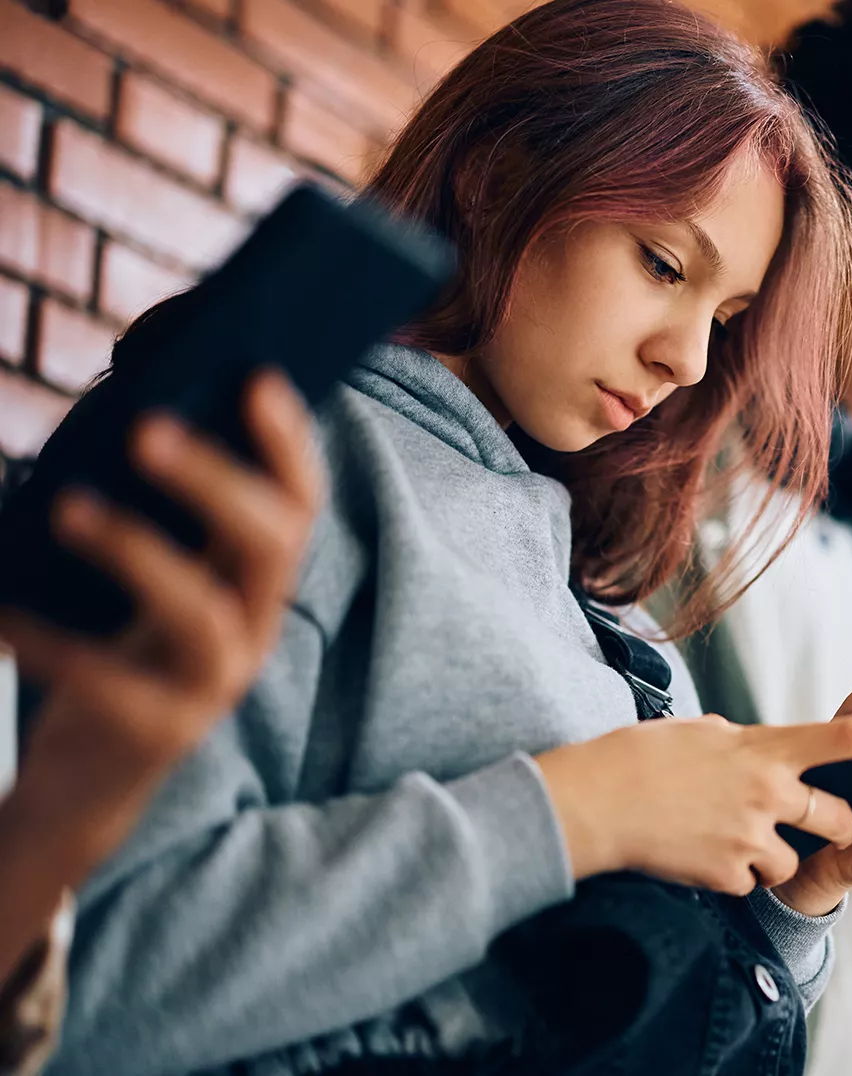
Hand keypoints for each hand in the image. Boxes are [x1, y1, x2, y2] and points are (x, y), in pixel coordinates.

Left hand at [0, 370, 321, 981]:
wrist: (90, 779)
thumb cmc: (115, 651)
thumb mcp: (152, 580)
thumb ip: (163, 517)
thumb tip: (135, 415)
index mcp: (254, 580)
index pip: (299, 503)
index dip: (288, 444)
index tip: (258, 378)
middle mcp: (254, 625)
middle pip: (270, 544)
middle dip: (216, 481)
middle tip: (146, 429)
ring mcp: (216, 683)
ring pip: (202, 610)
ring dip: (137, 550)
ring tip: (66, 506)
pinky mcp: (161, 732)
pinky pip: (109, 680)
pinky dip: (50, 640)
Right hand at [536, 710, 851, 894]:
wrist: (598, 802)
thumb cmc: (640, 756)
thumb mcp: (698, 732)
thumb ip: (737, 741)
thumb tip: (749, 745)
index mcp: (763, 748)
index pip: (847, 738)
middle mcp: (768, 792)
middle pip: (839, 817)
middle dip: (841, 825)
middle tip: (827, 823)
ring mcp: (750, 837)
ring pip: (795, 859)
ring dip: (776, 855)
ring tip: (734, 840)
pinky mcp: (729, 874)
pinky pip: (752, 882)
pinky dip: (736, 875)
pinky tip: (703, 856)